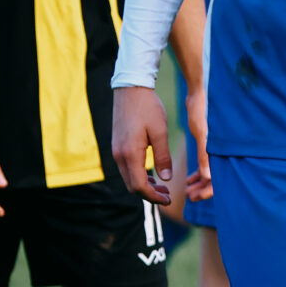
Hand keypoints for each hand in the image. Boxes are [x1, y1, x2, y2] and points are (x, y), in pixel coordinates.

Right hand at [112, 86, 172, 204]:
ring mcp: (116, 150)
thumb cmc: (147, 107)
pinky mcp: (117, 145)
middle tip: (168, 195)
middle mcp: (119, 155)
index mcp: (130, 153)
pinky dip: (138, 175)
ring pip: (128, 178)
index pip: (139, 187)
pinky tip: (151, 173)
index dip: (154, 197)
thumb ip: (163, 157)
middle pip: (131, 186)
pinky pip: (126, 168)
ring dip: (144, 186)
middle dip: (149, 194)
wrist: (130, 88)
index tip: (169, 199)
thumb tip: (166, 179)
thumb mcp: (160, 131)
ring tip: (162, 186)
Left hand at [184, 83, 212, 202]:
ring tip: (187, 189)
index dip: (207, 191)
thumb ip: (205, 154)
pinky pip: (206, 163)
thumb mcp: (201, 133)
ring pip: (210, 172)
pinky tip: (189, 178)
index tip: (194, 197)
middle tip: (189, 195)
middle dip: (203, 189)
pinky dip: (199, 172)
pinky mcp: (210, 144)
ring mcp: (216, 148)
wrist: (200, 92)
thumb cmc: (202, 110)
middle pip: (215, 178)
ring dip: (200, 182)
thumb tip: (208, 177)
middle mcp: (221, 151)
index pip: (218, 178)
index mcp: (221, 150)